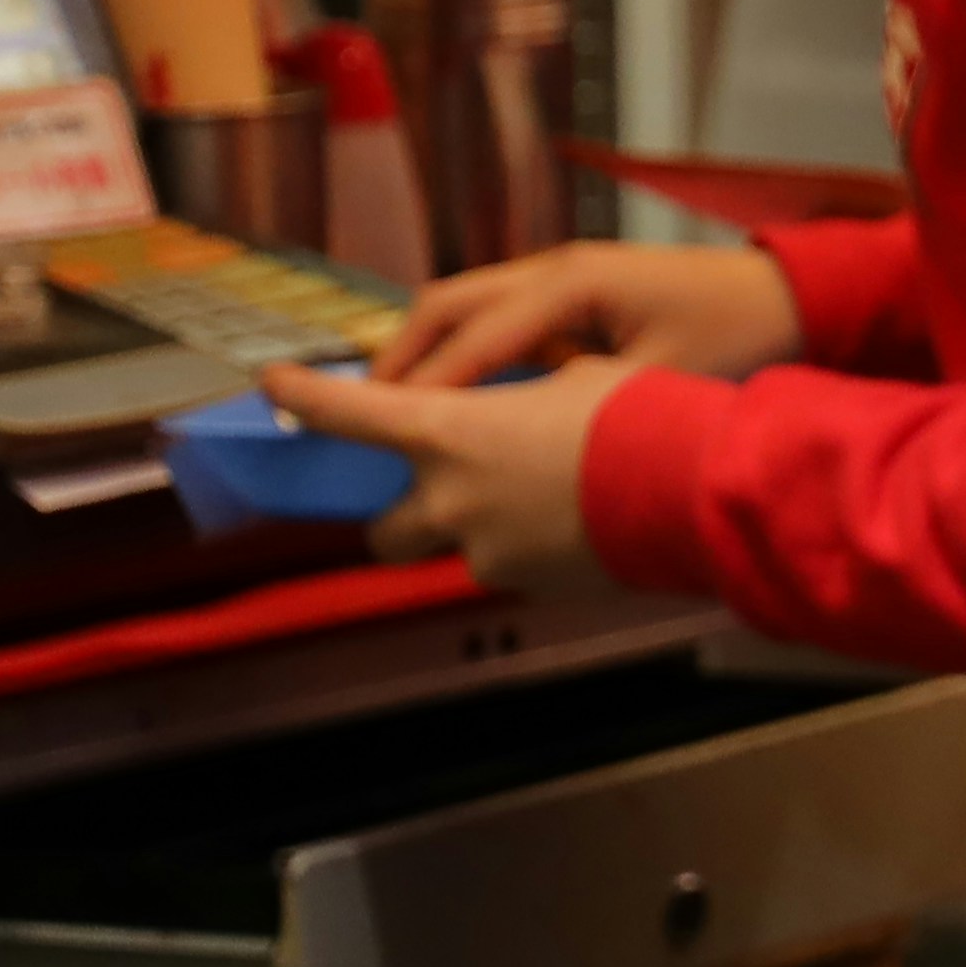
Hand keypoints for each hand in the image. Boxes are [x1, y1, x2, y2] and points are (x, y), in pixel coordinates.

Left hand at [266, 356, 642, 600]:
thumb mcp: (574, 380)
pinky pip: (510, 566)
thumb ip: (521, 401)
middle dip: (400, 516)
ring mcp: (482, 550)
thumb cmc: (637, 415)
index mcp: (450, 432)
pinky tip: (583, 526)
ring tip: (548, 507)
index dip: (303, 397)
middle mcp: (447, 498)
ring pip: (456, 548)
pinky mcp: (524, 586)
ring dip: (481, 530)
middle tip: (439, 496)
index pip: (348, 413)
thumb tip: (519, 413)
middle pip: (381, 529)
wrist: (692, 486)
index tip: (273, 385)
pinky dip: (532, 548)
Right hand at [372, 240, 799, 394]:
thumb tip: (518, 447)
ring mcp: (563, 274)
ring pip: (466, 306)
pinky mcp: (574, 292)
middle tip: (363, 415)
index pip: (475, 336)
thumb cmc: (739, 336)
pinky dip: (469, 351)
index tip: (385, 427)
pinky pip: (500, 318)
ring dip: (429, 352)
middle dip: (403, 357)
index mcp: (574, 283)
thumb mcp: (663, 378)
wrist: (792, 296)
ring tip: (396, 412)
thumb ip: (587, 404)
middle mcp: (557, 268)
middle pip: (448, 305)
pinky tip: (463, 401)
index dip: (428, 384)